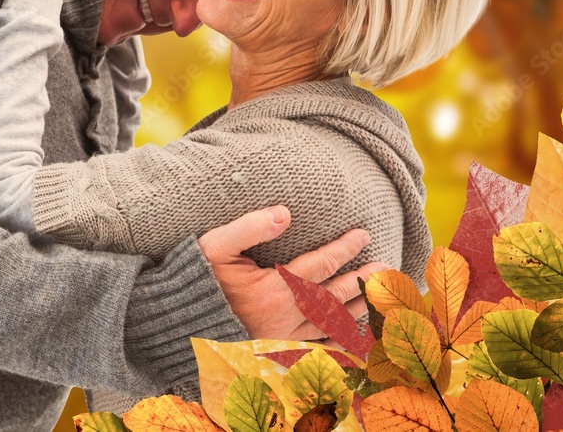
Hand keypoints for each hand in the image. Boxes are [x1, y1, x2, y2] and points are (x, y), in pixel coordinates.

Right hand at [197, 205, 387, 340]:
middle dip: (361, 279)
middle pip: (332, 295)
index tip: (363, 234)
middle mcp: (283, 317)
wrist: (176, 323)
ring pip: (329, 323)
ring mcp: (281, 338)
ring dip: (356, 308)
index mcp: (272, 289)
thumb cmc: (196, 280)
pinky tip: (354, 337)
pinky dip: (338, 342)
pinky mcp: (276, 350)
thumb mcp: (215, 246)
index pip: (318, 265)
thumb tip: (284, 213)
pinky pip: (316, 348)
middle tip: (386, 266)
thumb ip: (249, 227)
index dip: (343, 249)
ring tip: (377, 294)